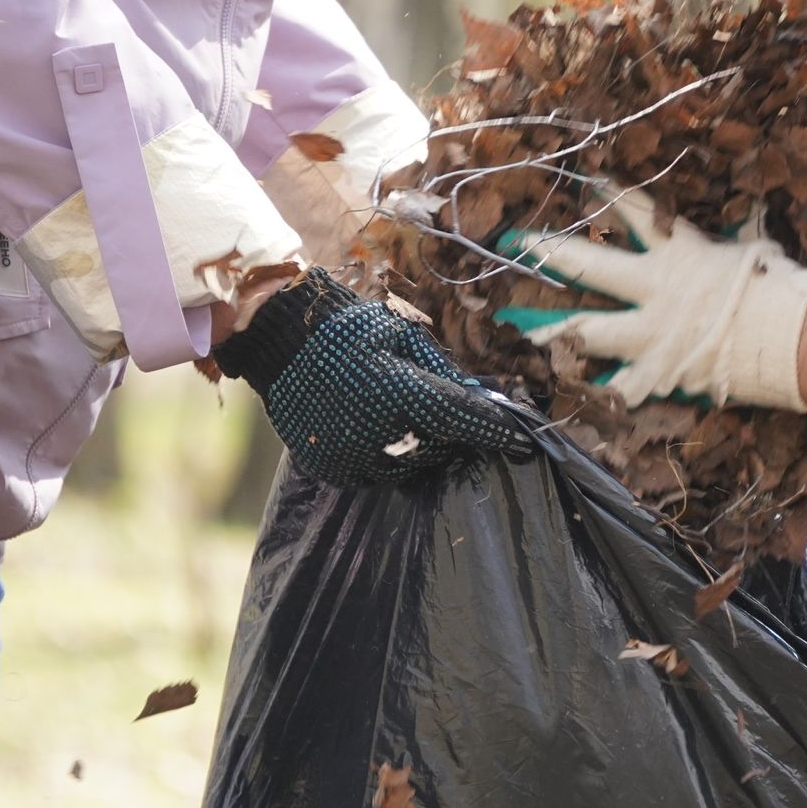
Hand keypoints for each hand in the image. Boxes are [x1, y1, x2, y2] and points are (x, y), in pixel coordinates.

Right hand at [213, 268, 532, 484]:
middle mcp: (374, 429)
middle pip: (436, 447)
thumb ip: (443, 371)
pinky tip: (377, 431)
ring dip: (419, 449)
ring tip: (404, 418)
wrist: (282, 344)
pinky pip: (375, 476)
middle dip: (449, 434)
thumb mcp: (403, 337)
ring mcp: (350, 454)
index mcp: (396, 389)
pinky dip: (386, 459)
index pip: (459, 418)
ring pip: (408, 468)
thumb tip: (485, 397)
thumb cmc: (352, 331)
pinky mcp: (332, 469)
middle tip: (448, 417)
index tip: (523, 443)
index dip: (493, 431)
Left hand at [494, 187, 806, 410]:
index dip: (607, 194)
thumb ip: (736, 231)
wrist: (796, 337)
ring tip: (524, 332)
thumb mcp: (754, 246)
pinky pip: (621, 388)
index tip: (583, 180)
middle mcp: (654, 290)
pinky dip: (602, 392)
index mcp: (678, 252)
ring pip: (588, 332)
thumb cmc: (780, 288)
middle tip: (519, 244)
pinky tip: (577, 392)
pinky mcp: (659, 374)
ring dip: (554, 332)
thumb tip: (746, 213)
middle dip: (551, 253)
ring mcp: (651, 335)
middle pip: (589, 267)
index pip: (634, 212)